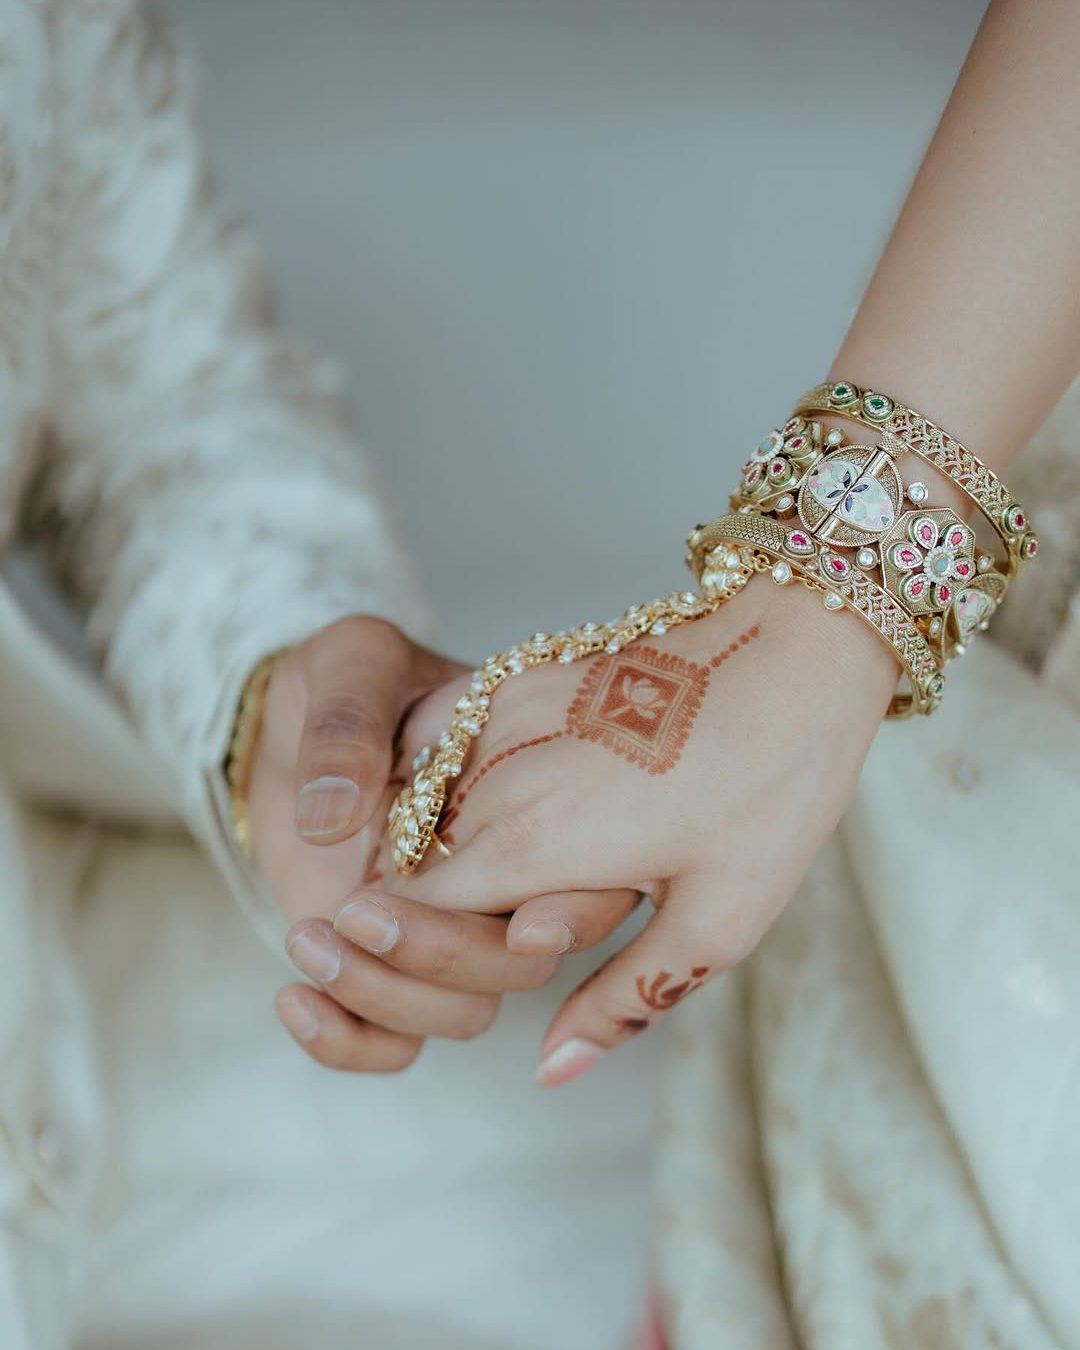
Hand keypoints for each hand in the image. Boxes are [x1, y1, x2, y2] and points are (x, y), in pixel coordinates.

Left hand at [247, 614, 637, 1069]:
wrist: (285, 720)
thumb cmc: (342, 679)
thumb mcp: (351, 663)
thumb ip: (348, 725)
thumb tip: (333, 819)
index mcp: (528, 802)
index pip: (588, 876)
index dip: (573, 914)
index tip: (520, 927)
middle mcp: (501, 878)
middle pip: (522, 966)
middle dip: (445, 957)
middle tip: (353, 907)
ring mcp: (447, 930)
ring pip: (463, 1014)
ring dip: (384, 996)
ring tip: (306, 935)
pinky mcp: (387, 964)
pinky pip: (394, 1042)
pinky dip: (345, 1044)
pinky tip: (292, 1000)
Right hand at [381, 577, 898, 1084]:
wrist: (791, 654)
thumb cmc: (768, 788)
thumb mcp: (717, 920)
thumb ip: (621, 1002)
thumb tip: (552, 1071)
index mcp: (533, 843)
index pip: (410, 914)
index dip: (411, 952)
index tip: (429, 964)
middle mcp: (496, 774)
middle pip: (410, 862)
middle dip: (426, 906)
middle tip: (485, 924)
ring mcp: (502, 713)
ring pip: (421, 802)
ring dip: (436, 843)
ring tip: (506, 865)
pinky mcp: (518, 675)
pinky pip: (447, 741)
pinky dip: (450, 781)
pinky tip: (502, 796)